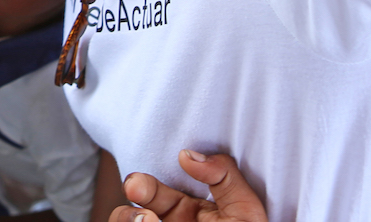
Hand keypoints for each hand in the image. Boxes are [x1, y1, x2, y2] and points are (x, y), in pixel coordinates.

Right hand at [108, 151, 266, 221]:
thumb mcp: (244, 210)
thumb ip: (223, 175)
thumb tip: (186, 155)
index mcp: (189, 213)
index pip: (155, 193)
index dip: (142, 186)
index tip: (137, 186)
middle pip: (129, 212)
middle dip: (126, 209)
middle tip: (137, 205)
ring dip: (126, 221)